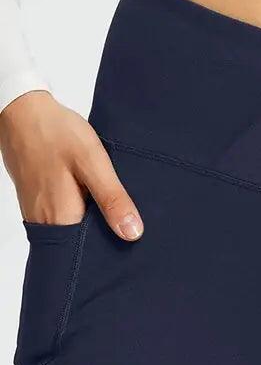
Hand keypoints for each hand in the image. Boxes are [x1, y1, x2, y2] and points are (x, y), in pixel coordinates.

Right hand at [0, 91, 143, 240]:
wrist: (23, 111)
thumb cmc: (55, 134)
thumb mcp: (93, 164)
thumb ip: (112, 199)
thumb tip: (132, 233)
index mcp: (61, 220)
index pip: (89, 253)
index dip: (112, 250)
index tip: (132, 241)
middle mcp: (46, 223)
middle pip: (83, 243)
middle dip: (107, 235)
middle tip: (130, 220)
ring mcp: (39, 212)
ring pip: (75, 229)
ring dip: (96, 221)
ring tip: (115, 207)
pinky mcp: (39, 202)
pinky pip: (66, 215)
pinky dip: (84, 209)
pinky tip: (96, 196)